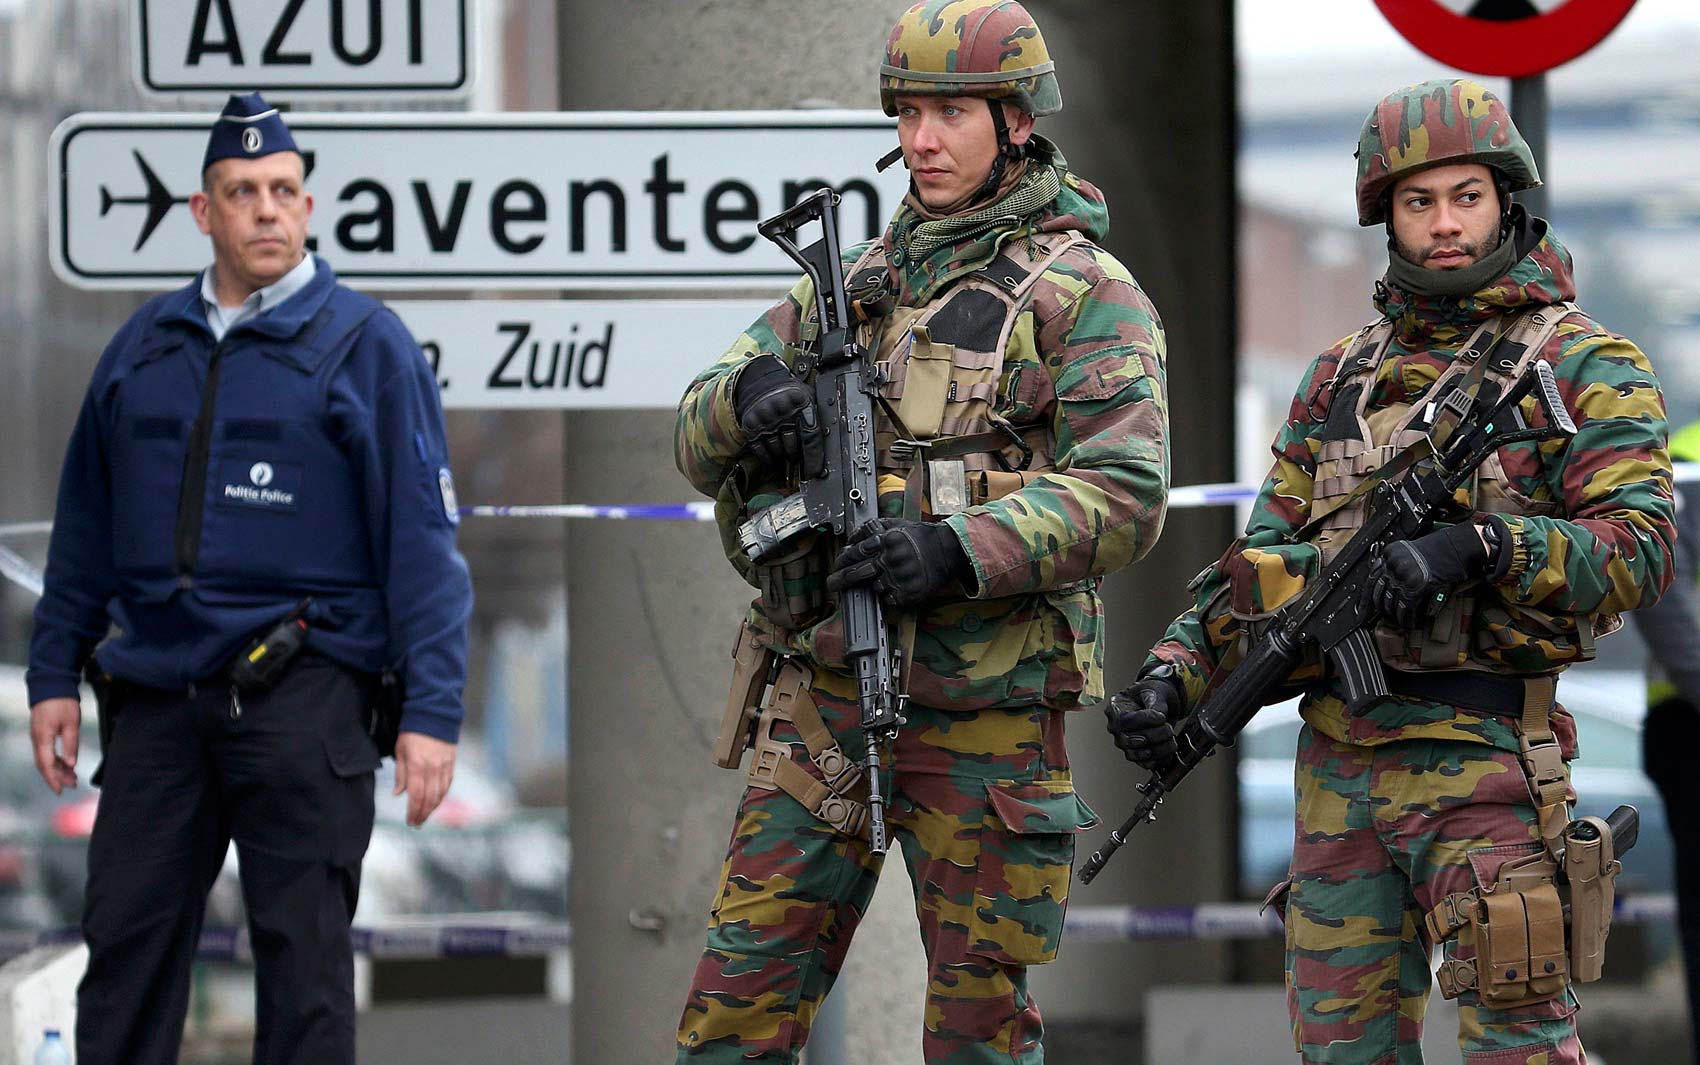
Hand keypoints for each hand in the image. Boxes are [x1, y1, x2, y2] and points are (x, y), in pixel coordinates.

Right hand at [30, 698, 80, 794]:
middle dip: (57, 777)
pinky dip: (56, 760)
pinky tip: (67, 764)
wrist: (51, 685)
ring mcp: (38, 736)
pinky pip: (47, 752)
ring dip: (58, 769)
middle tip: (72, 785)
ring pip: (46, 759)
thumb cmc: (62, 702)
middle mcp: (37, 740)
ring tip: (72, 778)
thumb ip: (71, 744)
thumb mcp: (71, 723)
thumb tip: (71, 764)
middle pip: (45, 765)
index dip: (54, 779)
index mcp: (43, 738)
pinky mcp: (41, 733)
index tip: (61, 790)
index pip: (47, 764)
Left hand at [393, 731, 456, 827]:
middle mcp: (433, 768)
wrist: (434, 715)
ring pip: (441, 793)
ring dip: (433, 807)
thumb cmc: (412, 733)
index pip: (417, 795)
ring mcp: (444, 766)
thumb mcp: (400, 751)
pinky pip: (448, 784)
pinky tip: (437, 801)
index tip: (410, 821)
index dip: (414, 811)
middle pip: (430, 798)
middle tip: (417, 823)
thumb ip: (401, 773)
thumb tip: (399, 793)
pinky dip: (442, 795)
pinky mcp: (451, 763)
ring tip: (426, 815)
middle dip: (423, 813)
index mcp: (417, 765)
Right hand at [734, 354, 823, 477]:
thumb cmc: (790, 395)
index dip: (813, 459)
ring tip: (785, 449)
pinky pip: (762, 451)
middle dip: (796, 455)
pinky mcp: (752, 424)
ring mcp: (765, 417)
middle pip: (793, 448)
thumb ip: (816, 418)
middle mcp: (782, 409)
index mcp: (801, 401)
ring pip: (777, 451)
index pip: (811, 437)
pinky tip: (773, 455)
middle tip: (797, 455)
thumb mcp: (808, 398)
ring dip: (782, 455)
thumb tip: (830, 449)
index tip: (814, 473)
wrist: (762, 383)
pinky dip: (768, 457)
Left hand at [825, 518, 970, 607]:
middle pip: (857, 573)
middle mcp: (891, 558)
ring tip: (882, 579)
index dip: (843, 560)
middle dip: (840, 580)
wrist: (947, 550)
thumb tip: (852, 537)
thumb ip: (873, 529)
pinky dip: (888, 595)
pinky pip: (889, 598)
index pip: (855, 552)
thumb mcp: (897, 525)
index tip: (837, 565)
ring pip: (874, 587)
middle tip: (831, 584)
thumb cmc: (920, 537)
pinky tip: (896, 586)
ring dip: (873, 585)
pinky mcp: (909, 592)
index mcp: (886, 541)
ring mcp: (900, 576)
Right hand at [1105, 666, 1184, 771]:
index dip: (1145, 721)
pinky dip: (1160, 760)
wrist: (1159, 703)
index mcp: (1115, 709)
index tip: (1161, 717)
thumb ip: (1155, 703)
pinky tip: (1169, 751)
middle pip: (1129, 740)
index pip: (1124, 721)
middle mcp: (1116, 728)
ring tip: (1171, 739)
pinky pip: (1146, 764)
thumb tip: (1158, 716)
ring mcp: (1125, 743)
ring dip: (1159, 750)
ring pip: (1137, 755)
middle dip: (1155, 736)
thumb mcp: (1154, 691)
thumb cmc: (1152, 694)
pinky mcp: (1137, 755)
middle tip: (1168, 728)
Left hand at [1369, 521, 1493, 628]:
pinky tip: (1408, 624)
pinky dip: (1406, 618)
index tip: (1361, 611)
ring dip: (1394, 615)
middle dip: (1379, 609)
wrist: (1459, 547)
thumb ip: (1397, 567)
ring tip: (1398, 622)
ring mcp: (1404, 573)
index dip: (1365, 598)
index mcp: (1390, 553)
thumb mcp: (1411, 554)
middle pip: (1379, 591)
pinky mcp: (1417, 584)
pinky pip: (1405, 607)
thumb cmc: (1440, 551)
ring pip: (1391, 601)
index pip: (1371, 578)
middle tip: (1379, 619)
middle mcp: (1394, 562)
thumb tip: (1388, 588)